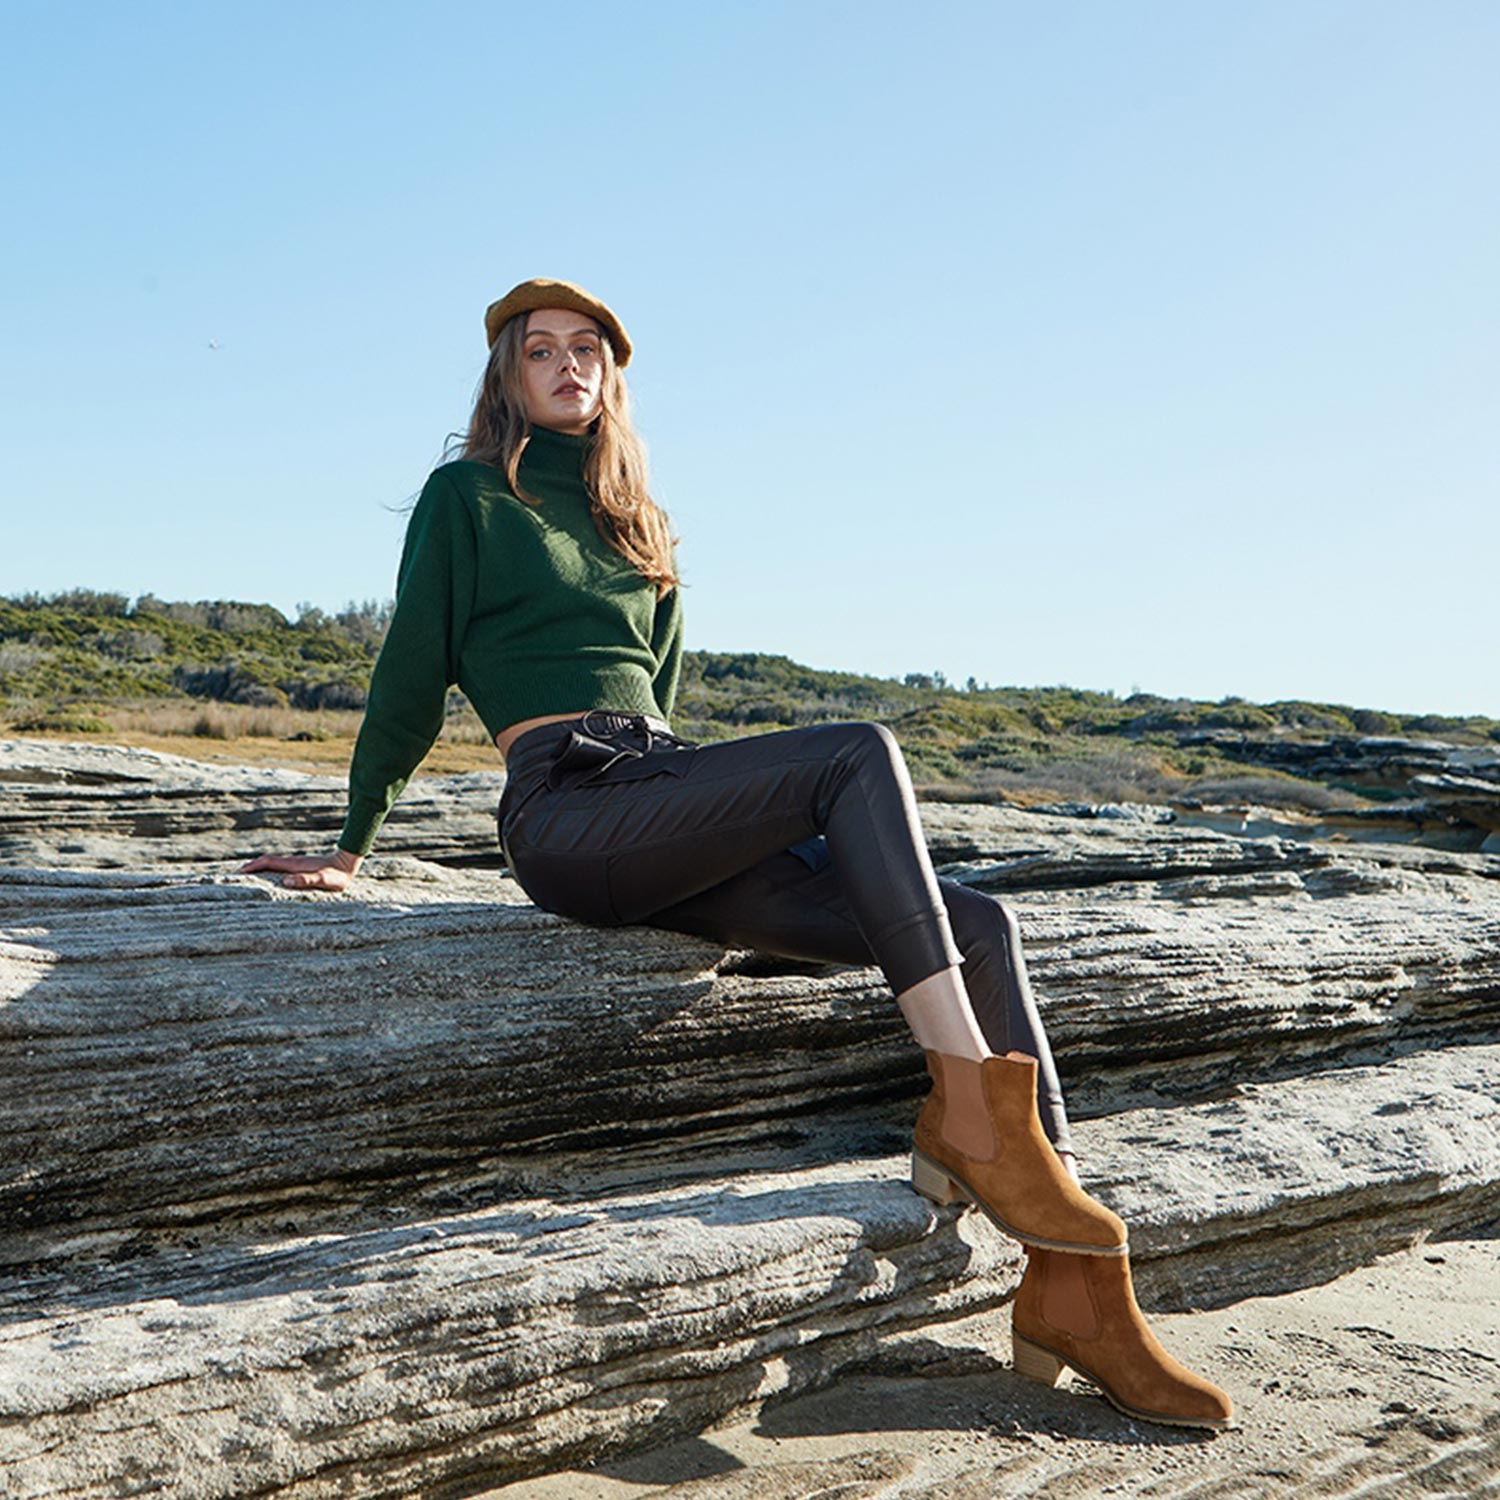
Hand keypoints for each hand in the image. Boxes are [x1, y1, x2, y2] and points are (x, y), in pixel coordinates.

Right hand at [236, 847, 362, 891]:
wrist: (347, 864)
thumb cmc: (337, 876)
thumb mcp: (323, 880)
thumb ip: (306, 880)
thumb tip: (285, 881)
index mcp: (294, 865)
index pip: (267, 863)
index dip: (252, 867)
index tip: (237, 873)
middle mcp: (292, 863)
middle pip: (265, 862)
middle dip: (249, 868)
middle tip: (234, 876)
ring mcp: (295, 865)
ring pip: (271, 865)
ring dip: (257, 869)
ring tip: (244, 879)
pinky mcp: (300, 868)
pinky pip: (278, 869)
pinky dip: (267, 872)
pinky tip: (266, 880)